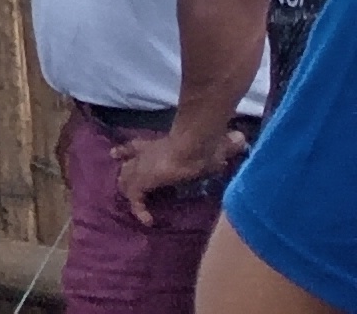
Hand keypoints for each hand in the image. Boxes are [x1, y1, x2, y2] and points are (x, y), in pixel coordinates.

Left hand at [109, 124, 227, 225]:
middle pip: (126, 164)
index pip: (136, 146)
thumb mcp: (216, 144)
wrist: (194, 145)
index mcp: (159, 143)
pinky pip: (134, 199)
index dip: (126, 151)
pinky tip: (147, 220)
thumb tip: (241, 138)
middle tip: (126, 186)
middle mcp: (145, 153)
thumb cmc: (205, 143)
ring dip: (131, 193)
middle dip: (125, 175)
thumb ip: (228, 143)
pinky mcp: (140, 181)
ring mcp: (139, 167)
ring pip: (125, 180)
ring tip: (139, 208)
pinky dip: (139, 210)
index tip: (116, 154)